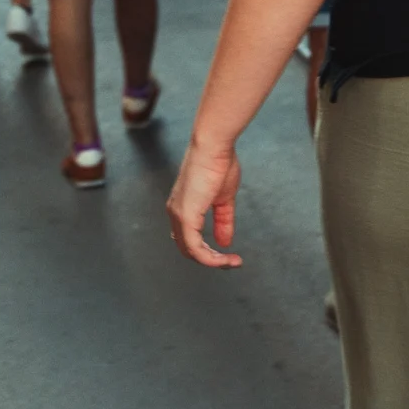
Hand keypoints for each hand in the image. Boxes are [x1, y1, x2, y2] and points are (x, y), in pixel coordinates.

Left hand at [166, 136, 244, 267]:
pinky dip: (211, 258)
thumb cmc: (219, 163)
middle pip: (188, 248)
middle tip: (230, 262)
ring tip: (232, 262)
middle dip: (210, 260)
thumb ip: (223, 221)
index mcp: (182, 206)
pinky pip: (195, 248)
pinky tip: (225, 258)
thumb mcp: (224, 198)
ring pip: (191, 251)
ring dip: (213, 261)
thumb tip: (225, 241)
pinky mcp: (186, 216)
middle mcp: (175, 212)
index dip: (206, 250)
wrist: (214, 145)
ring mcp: (178, 215)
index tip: (228, 254)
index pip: (188, 238)